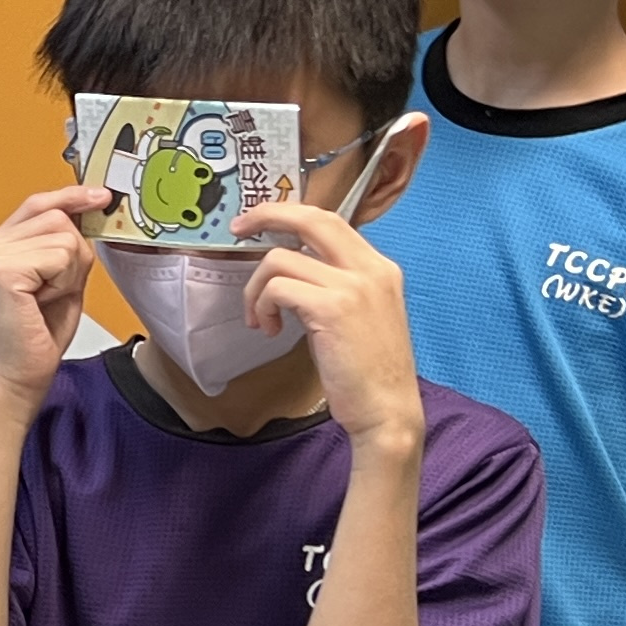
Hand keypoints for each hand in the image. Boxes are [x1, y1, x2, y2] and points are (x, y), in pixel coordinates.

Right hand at [0, 187, 107, 421]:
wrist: (17, 379)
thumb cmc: (37, 337)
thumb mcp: (57, 279)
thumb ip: (65, 245)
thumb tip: (91, 208)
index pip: (38, 204)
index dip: (70, 197)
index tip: (100, 196)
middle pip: (57, 217)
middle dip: (72, 256)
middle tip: (53, 292)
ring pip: (64, 236)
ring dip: (69, 272)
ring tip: (46, 300)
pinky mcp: (1, 269)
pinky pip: (60, 255)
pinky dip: (64, 281)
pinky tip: (42, 303)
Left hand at [230, 201, 422, 450]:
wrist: (388, 411)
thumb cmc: (366, 371)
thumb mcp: (358, 314)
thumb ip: (334, 284)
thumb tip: (291, 266)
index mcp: (379, 267)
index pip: (330, 220)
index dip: (290, 214)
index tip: (259, 223)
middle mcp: (370, 268)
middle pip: (311, 218)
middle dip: (266, 215)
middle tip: (237, 229)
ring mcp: (354, 286)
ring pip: (281, 258)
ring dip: (257, 288)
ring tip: (261, 318)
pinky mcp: (333, 308)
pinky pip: (279, 288)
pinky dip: (263, 305)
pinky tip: (269, 330)